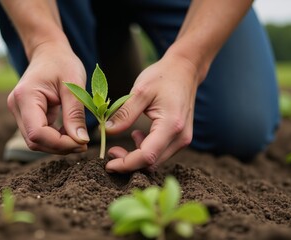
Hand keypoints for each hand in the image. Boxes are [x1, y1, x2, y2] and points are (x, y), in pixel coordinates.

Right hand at [7, 42, 89, 153]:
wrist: (49, 51)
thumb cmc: (62, 62)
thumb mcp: (73, 86)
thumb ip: (75, 114)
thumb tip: (81, 141)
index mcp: (25, 97)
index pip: (37, 133)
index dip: (59, 144)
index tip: (82, 142)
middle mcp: (17, 107)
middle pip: (35, 141)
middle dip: (60, 147)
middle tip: (83, 143)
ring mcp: (19, 112)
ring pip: (36, 141)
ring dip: (58, 144)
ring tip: (79, 137)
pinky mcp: (26, 115)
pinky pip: (40, 134)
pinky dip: (56, 138)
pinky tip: (71, 132)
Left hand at [104, 53, 199, 172]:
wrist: (185, 70)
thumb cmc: (162, 77)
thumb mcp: (140, 91)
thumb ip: (124, 113)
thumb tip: (105, 131)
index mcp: (171, 125)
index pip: (147, 156)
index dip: (126, 164)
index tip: (108, 164)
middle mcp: (181, 137)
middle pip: (152, 163)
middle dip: (129, 163)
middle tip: (111, 151)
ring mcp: (183, 139)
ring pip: (156, 161)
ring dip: (137, 157)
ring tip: (125, 140)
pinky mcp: (181, 138)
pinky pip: (161, 153)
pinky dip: (146, 150)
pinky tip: (137, 135)